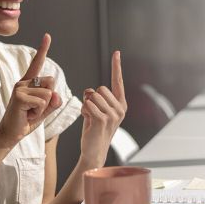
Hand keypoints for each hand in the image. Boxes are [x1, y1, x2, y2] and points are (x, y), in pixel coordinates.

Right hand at [0, 34, 57, 146]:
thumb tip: (56, 95)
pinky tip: (27, 115)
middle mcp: (23, 82)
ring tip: (29, 112)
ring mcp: (19, 88)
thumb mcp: (45, 110)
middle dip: (49, 98)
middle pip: (51, 82)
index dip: (43, 49)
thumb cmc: (27, 120)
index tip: (47, 35)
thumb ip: (53, 102)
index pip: (37, 63)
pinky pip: (42, 102)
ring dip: (43, 108)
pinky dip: (38, 112)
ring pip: (48, 94)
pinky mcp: (18, 96)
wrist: (11, 134)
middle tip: (34, 109)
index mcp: (29, 82)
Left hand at [78, 50, 127, 165]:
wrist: (94, 150)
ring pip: (92, 97)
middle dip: (91, 98)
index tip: (116, 52)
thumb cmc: (94, 130)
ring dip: (86, 106)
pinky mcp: (102, 120)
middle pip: (99, 89)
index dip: (116, 67)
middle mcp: (120, 108)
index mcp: (121, 104)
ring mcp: (113, 115)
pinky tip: (88, 121)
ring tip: (90, 118)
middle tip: (92, 112)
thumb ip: (96, 98)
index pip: (118, 82)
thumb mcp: (97, 111)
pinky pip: (88, 105)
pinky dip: (84, 111)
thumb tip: (89, 91)